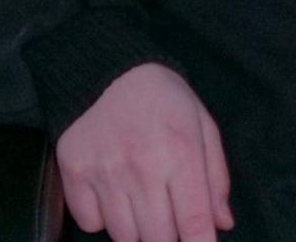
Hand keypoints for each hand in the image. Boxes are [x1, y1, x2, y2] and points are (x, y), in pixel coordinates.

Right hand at [56, 62, 233, 239]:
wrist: (109, 71)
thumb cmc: (165, 100)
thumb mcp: (202, 126)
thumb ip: (216, 177)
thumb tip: (222, 224)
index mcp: (181, 152)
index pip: (194, 222)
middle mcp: (142, 166)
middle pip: (158, 238)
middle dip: (170, 236)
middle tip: (171, 219)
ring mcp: (104, 172)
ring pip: (124, 237)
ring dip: (138, 230)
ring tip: (143, 201)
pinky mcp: (74, 173)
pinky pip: (90, 224)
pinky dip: (103, 218)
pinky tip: (113, 193)